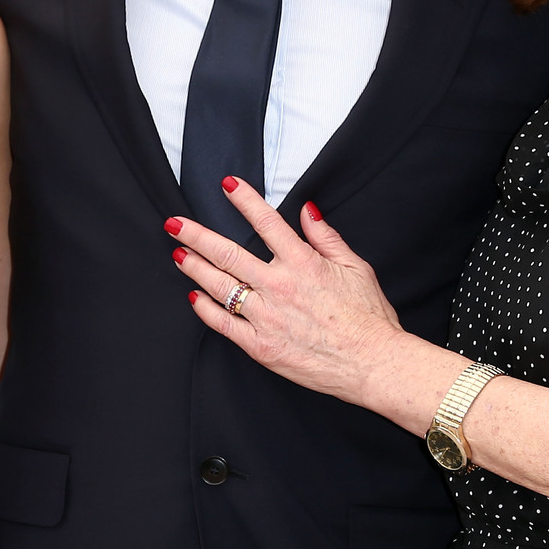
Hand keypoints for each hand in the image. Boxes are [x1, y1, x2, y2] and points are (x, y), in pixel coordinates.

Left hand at [168, 176, 406, 405]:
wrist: (373, 363)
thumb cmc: (368, 318)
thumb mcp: (355, 267)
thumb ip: (326, 237)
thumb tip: (307, 211)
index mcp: (302, 263)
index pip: (266, 222)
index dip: (244, 200)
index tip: (227, 184)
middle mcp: (279, 286)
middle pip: (227, 254)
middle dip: (197, 236)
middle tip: (175, 224)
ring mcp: (266, 317)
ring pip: (220, 286)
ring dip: (194, 267)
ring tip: (178, 254)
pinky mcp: (261, 346)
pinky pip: (224, 324)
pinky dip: (206, 309)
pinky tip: (195, 297)